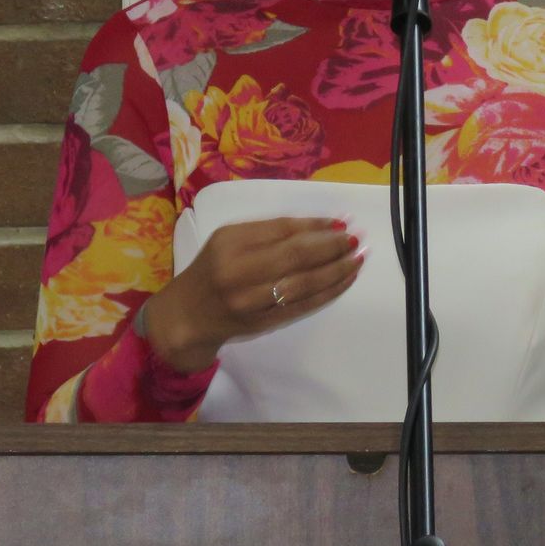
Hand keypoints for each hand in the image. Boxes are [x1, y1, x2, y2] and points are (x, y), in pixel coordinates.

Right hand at [144, 217, 362, 372]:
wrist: (187, 316)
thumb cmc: (212, 270)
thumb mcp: (228, 241)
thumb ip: (267, 232)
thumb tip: (319, 224)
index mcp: (229, 242)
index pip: (282, 229)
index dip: (315, 225)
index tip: (340, 222)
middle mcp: (239, 271)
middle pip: (296, 255)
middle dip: (332, 246)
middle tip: (356, 239)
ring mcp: (252, 300)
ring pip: (304, 282)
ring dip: (337, 269)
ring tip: (357, 258)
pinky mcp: (263, 322)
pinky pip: (303, 305)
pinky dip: (328, 292)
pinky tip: (345, 280)